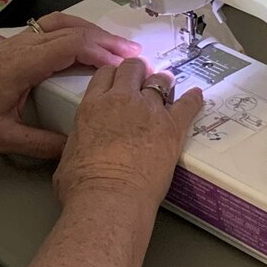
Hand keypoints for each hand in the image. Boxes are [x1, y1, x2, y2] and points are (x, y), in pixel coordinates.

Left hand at [0, 13, 140, 157]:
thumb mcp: (4, 138)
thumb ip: (41, 144)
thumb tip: (76, 146)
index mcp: (23, 65)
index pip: (70, 46)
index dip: (101, 51)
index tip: (125, 62)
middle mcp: (23, 46)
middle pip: (72, 31)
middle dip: (106, 40)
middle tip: (134, 52)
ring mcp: (18, 41)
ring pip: (62, 23)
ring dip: (92, 31)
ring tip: (117, 45)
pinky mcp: (15, 43)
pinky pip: (52, 27)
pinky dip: (75, 30)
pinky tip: (86, 41)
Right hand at [54, 58, 203, 206]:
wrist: (109, 198)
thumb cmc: (84, 185)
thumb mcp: (68, 155)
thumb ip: (79, 141)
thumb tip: (80, 148)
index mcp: (92, 106)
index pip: (105, 74)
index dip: (113, 75)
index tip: (118, 80)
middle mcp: (121, 100)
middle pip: (132, 69)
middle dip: (138, 71)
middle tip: (142, 77)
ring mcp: (148, 111)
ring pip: (159, 81)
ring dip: (162, 82)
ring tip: (167, 84)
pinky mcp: (172, 127)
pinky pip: (187, 105)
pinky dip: (193, 99)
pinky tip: (197, 95)